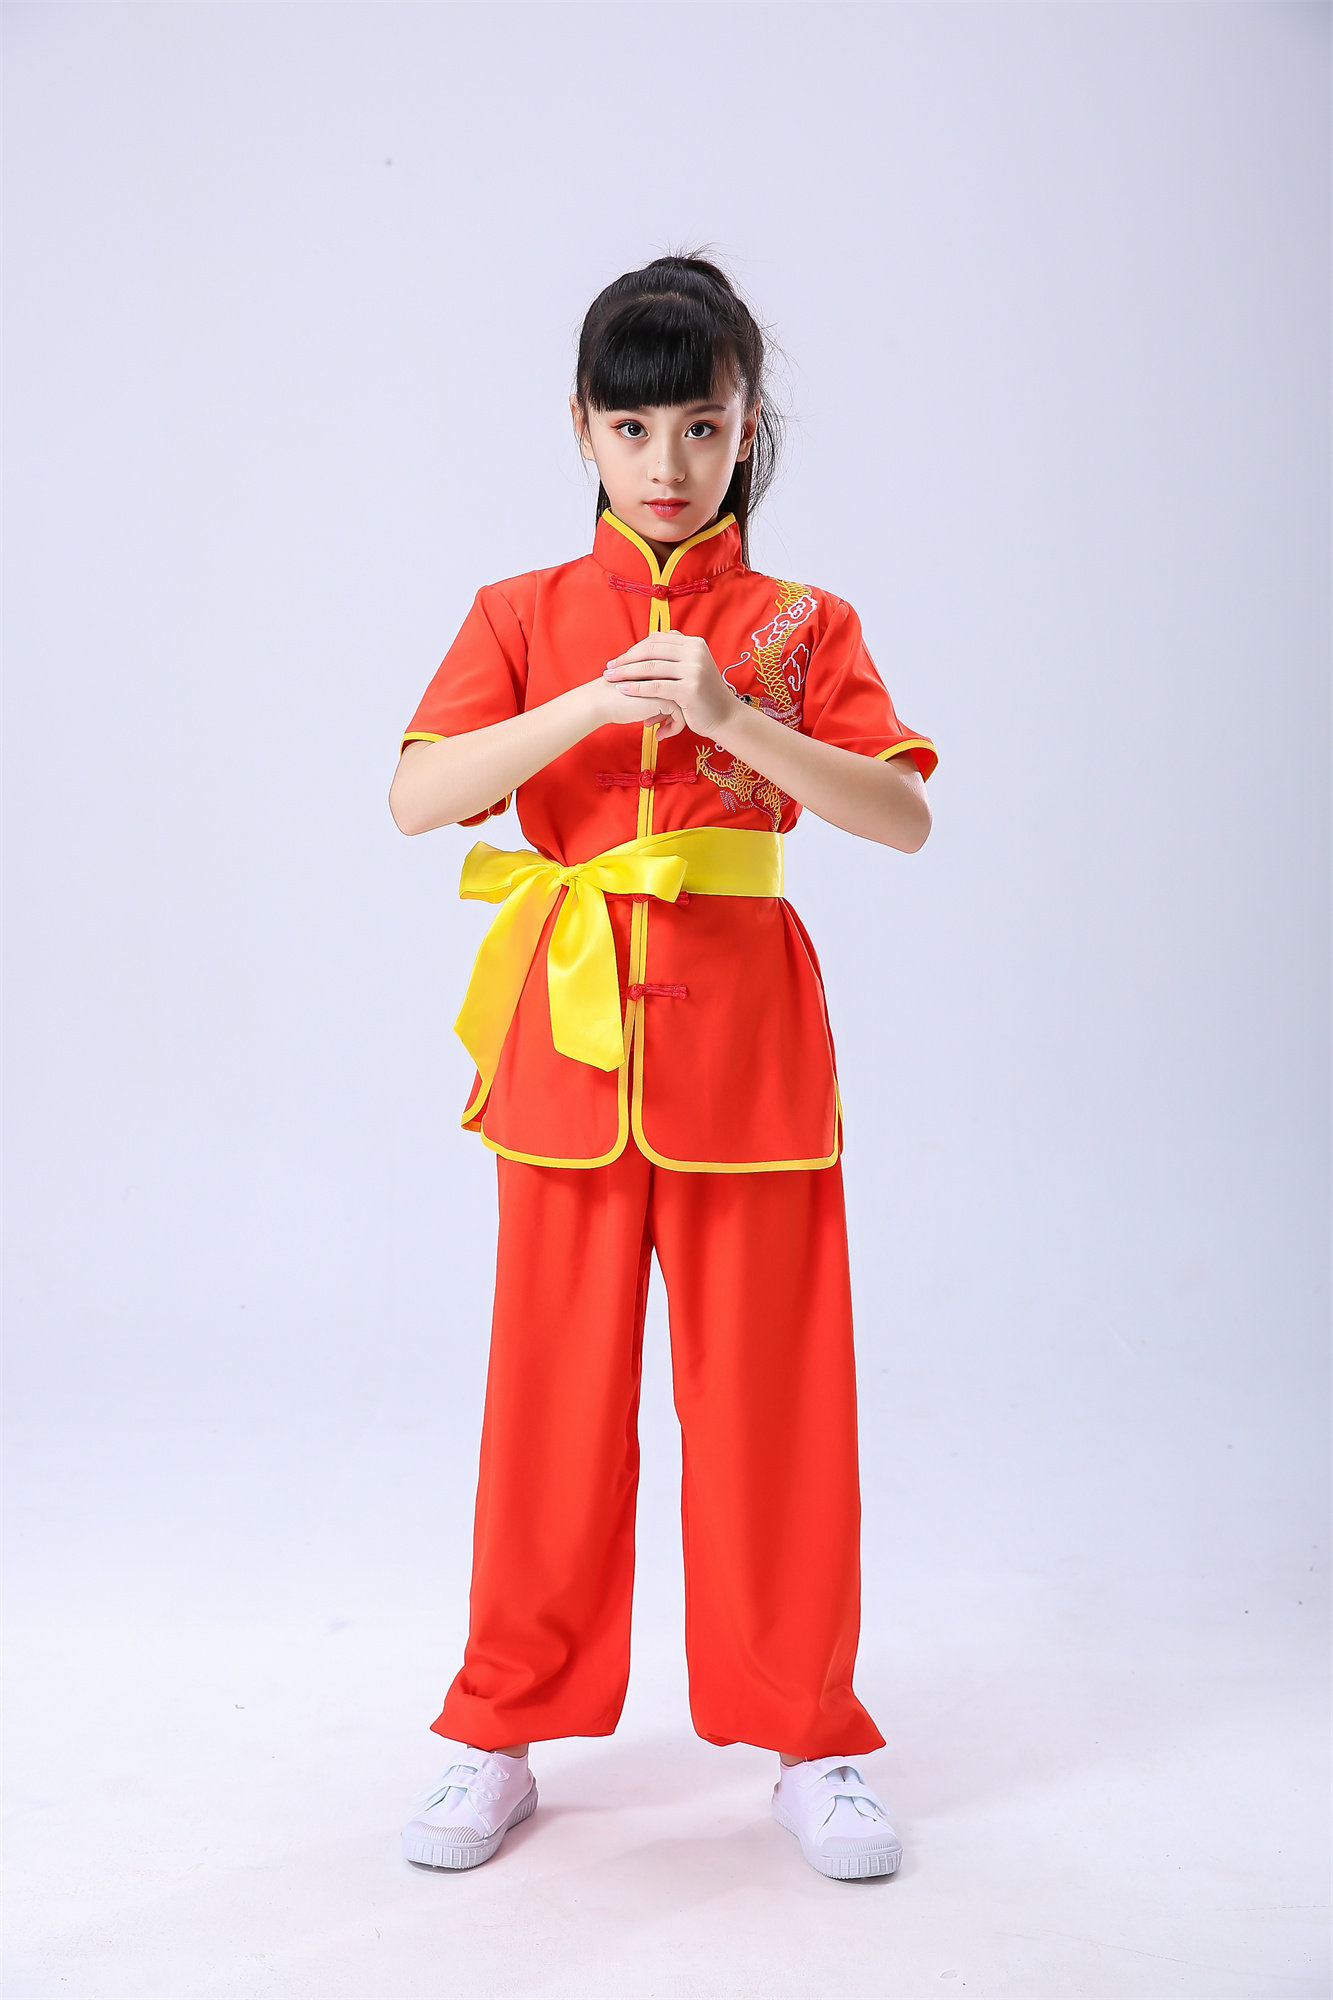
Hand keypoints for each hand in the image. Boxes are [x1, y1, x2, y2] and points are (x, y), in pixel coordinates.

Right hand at [578, 664, 684, 736]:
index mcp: (658, 667)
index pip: (676, 687)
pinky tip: (659, 735)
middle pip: (682, 696)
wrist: (600, 700)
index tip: (661, 719)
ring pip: (685, 705)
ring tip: (661, 731)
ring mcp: (668, 684)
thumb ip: (650, 694)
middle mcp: (665, 672)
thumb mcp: (635, 692)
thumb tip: (664, 711)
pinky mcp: (667, 698)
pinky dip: (673, 728)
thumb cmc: (613, 698)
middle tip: (664, 726)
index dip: (670, 705)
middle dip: (674, 714)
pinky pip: (680, 716)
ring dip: (675, 722)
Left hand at [601, 634, 736, 739]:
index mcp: (694, 643)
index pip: (657, 640)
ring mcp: (693, 670)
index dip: (634, 648)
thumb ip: (674, 652)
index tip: (618, 659)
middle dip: (626, 659)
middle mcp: (695, 653)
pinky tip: (623, 691)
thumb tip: (649, 636)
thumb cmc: (703, 694)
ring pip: (651, 668)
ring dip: (627, 673)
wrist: (724, 716)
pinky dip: (637, 688)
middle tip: (608, 668)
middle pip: (651, 651)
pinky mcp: (689, 689)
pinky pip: (656, 687)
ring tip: (611, 679)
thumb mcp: (692, 666)